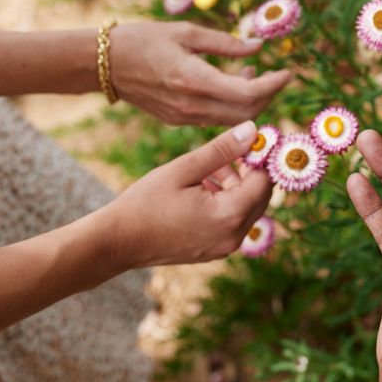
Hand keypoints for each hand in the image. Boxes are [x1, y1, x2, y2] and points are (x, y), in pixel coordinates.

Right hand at [93, 120, 272, 269]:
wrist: (117, 242)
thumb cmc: (145, 203)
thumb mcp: (184, 168)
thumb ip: (222, 149)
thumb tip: (252, 130)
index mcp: (230, 215)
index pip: (264, 181)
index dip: (260, 157)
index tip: (249, 139)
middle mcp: (234, 236)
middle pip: (260, 196)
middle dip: (248, 171)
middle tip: (227, 151)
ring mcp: (225, 247)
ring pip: (246, 209)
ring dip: (235, 185)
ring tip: (207, 168)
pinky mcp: (214, 251)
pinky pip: (232, 222)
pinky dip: (225, 202)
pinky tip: (201, 188)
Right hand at [109, 21, 290, 125]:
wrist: (103, 65)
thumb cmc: (143, 39)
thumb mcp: (187, 32)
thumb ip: (226, 43)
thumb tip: (259, 47)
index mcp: (194, 80)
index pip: (249, 93)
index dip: (274, 85)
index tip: (289, 72)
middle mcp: (192, 105)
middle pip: (247, 112)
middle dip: (269, 95)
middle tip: (276, 75)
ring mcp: (185, 117)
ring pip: (233, 120)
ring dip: (252, 101)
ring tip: (250, 73)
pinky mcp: (179, 120)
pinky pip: (217, 119)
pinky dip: (233, 106)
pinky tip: (231, 82)